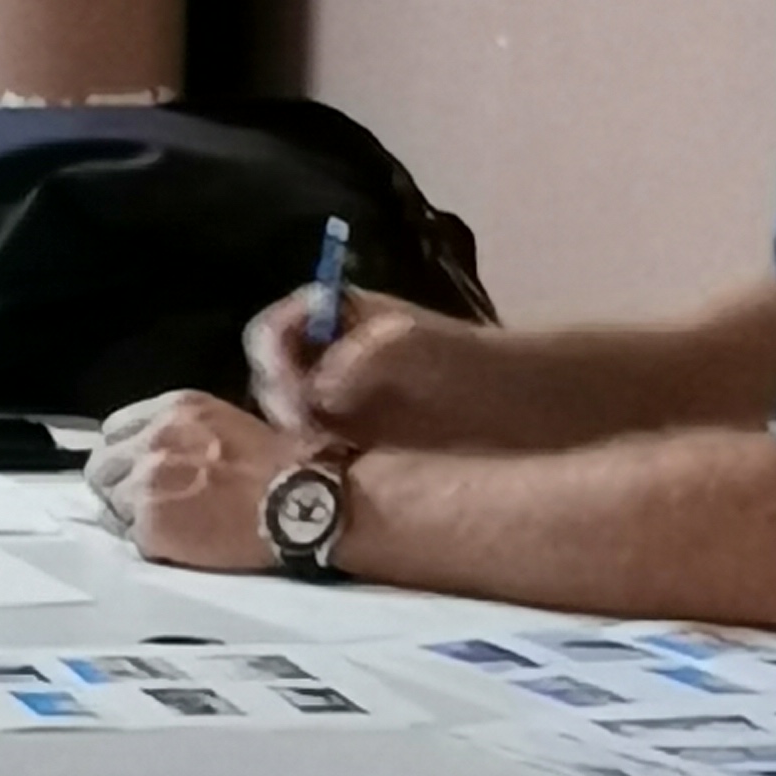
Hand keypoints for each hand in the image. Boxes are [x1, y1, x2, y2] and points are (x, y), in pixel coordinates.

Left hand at [84, 389, 283, 570]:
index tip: (136, 469)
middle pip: (102, 466)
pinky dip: (149, 545)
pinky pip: (130, 539)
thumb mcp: (230, 423)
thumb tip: (166, 451)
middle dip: (118, 484)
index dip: (126, 454)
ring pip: (110, 504)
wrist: (302, 505)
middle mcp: (152, 440)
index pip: (115, 429)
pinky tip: (176, 546)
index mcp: (174, 410)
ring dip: (130, 516)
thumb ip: (187, 432)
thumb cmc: (285, 468)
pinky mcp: (152, 527)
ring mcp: (147, 485)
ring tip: (165, 527)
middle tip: (144, 503)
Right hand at [244, 284, 489, 442]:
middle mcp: (322, 350)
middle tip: (309, 433)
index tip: (295, 396)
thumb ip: (360, 359)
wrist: (504, 405)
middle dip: (282, 404)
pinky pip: (311, 444)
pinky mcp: (346, 433)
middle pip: (271, 377)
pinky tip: (339, 464)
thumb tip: (316, 390)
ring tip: (328, 450)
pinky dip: (315, 455)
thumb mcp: (411, 346)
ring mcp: (332, 392)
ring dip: (296, 434)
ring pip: (287, 414)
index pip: (272, 332)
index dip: (273, 363)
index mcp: (331, 312)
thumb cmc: (461, 360)